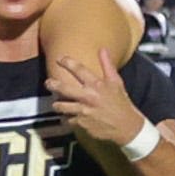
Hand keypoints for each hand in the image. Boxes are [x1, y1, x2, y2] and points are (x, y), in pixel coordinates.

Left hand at [45, 45, 142, 160]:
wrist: (126, 126)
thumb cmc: (121, 103)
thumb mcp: (116, 82)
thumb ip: (107, 65)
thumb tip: (103, 49)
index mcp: (97, 85)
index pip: (79, 69)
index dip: (67, 62)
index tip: (59, 59)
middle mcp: (88, 97)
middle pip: (64, 88)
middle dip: (52, 84)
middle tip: (48, 83)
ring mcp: (83, 111)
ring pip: (61, 106)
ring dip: (57, 105)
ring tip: (56, 104)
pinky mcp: (81, 124)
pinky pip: (67, 120)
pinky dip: (66, 119)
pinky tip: (67, 118)